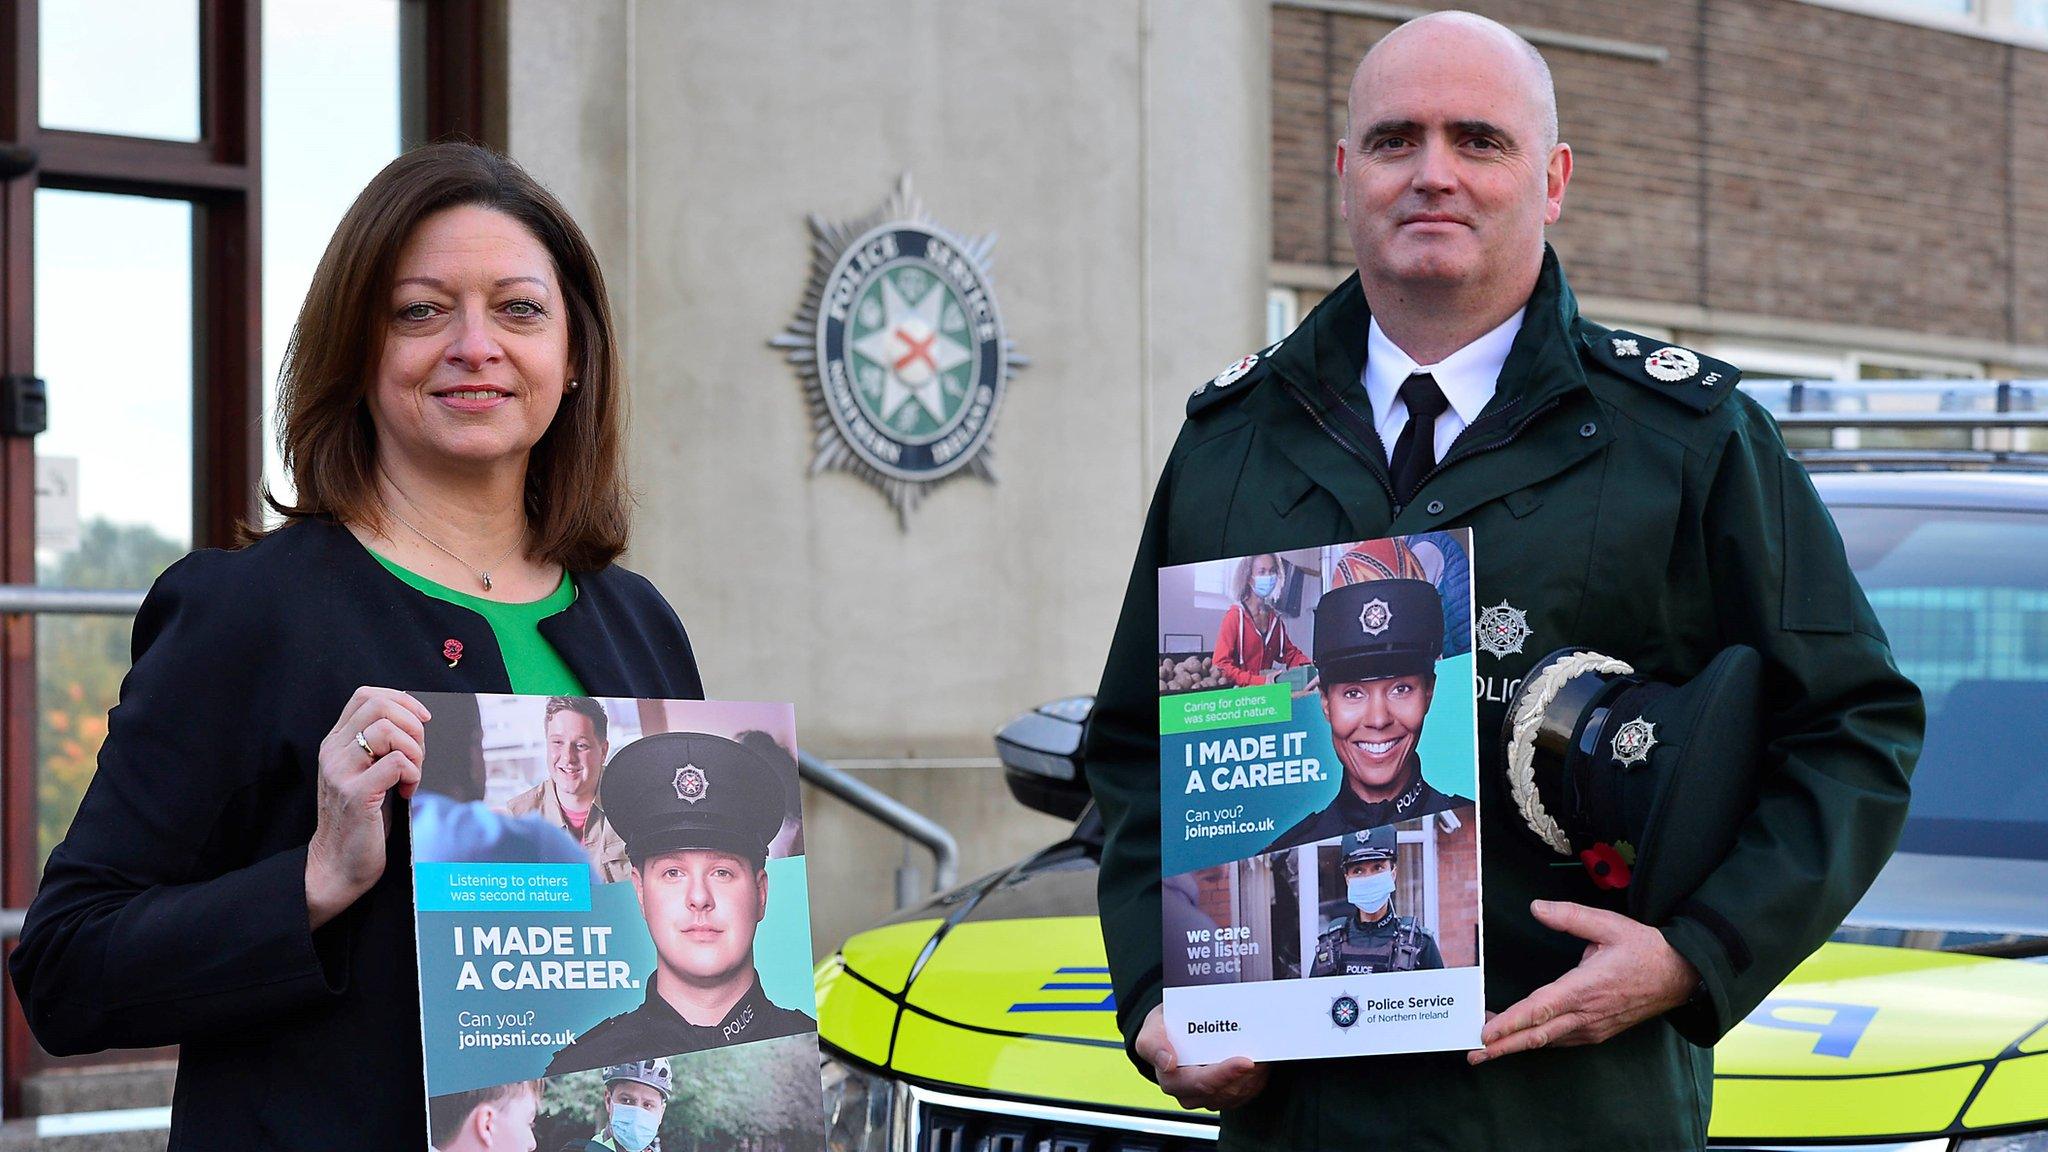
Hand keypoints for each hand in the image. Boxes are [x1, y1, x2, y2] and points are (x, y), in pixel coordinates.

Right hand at [306, 687, 430, 928]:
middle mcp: (333, 752)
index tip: (422, 720)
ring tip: (412, 775)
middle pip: (379, 706)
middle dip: (412, 725)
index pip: (366, 696)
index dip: (401, 700)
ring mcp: (341, 772)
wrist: (339, 864)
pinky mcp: (355, 795)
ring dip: (414, 751)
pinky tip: (407, 791)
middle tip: (418, 754)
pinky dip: (413, 774)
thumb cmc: (362, 818)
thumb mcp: (366, 772)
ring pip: (388, 731)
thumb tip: (418, 720)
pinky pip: (396, 763)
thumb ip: (380, 745)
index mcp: (335, 743)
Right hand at [1136, 1004, 1268, 1110]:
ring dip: (1253, 1076)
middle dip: (1245, 1074)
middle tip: (1261, 1057)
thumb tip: (1168, 1062)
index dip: (1224, 1074)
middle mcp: (1190, 1094)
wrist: (1175, 1029)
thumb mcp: (1151, 1028)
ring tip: (1264, 1055)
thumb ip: (1153, 1043)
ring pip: (1238, 1093)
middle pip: (1224, 1091)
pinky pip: (1245, 1094)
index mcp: (1172, 1079)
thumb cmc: (1165, 1029)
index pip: (1200, 1082)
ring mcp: (1209, 1097)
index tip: (1245, 1061)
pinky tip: (1261, 1063)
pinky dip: (1256, 1079)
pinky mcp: (1225, 1097)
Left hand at [1468, 899, 1697, 1064]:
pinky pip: (1562, 1041)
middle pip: (1537, 1036)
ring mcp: (1592, 1027)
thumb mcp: (1609, 924)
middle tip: (1473, 1054)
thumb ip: (1569, 916)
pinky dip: (1538, 1042)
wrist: (1681, 976)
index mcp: (1585, 988)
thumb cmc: (1645, 950)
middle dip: (1503, 1047)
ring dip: (1516, 1045)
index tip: (1486, 1033)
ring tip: (1486, 1047)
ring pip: (1548, 1041)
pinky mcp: (1598, 1032)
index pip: (1540, 1009)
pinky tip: (1521, 1040)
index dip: (1511, 1023)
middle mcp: (1586, 1014)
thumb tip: (1536, 907)